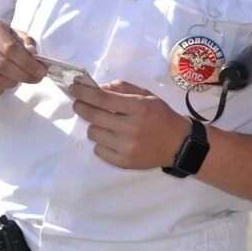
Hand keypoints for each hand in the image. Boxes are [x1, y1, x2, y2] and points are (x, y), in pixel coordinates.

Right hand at [0, 17, 46, 98]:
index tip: (41, 71)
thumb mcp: (11, 34)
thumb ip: (25, 42)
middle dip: (23, 75)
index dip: (28, 63)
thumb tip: (33, 53)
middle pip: (2, 65)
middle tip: (34, 79)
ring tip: (17, 81)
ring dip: (10, 84)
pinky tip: (2, 87)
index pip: (11, 48)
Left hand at [70, 80, 189, 169]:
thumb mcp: (147, 96)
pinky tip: (112, 138)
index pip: (103, 99)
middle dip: (81, 107)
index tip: (73, 89)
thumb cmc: (160, 116)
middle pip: (94, 116)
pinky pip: (98, 150)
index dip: (85, 93)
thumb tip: (97, 88)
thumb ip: (123, 88)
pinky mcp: (124, 162)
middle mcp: (132, 128)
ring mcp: (127, 147)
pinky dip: (101, 142)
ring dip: (95, 125)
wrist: (178, 144)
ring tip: (105, 124)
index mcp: (139, 108)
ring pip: (94, 133)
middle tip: (79, 104)